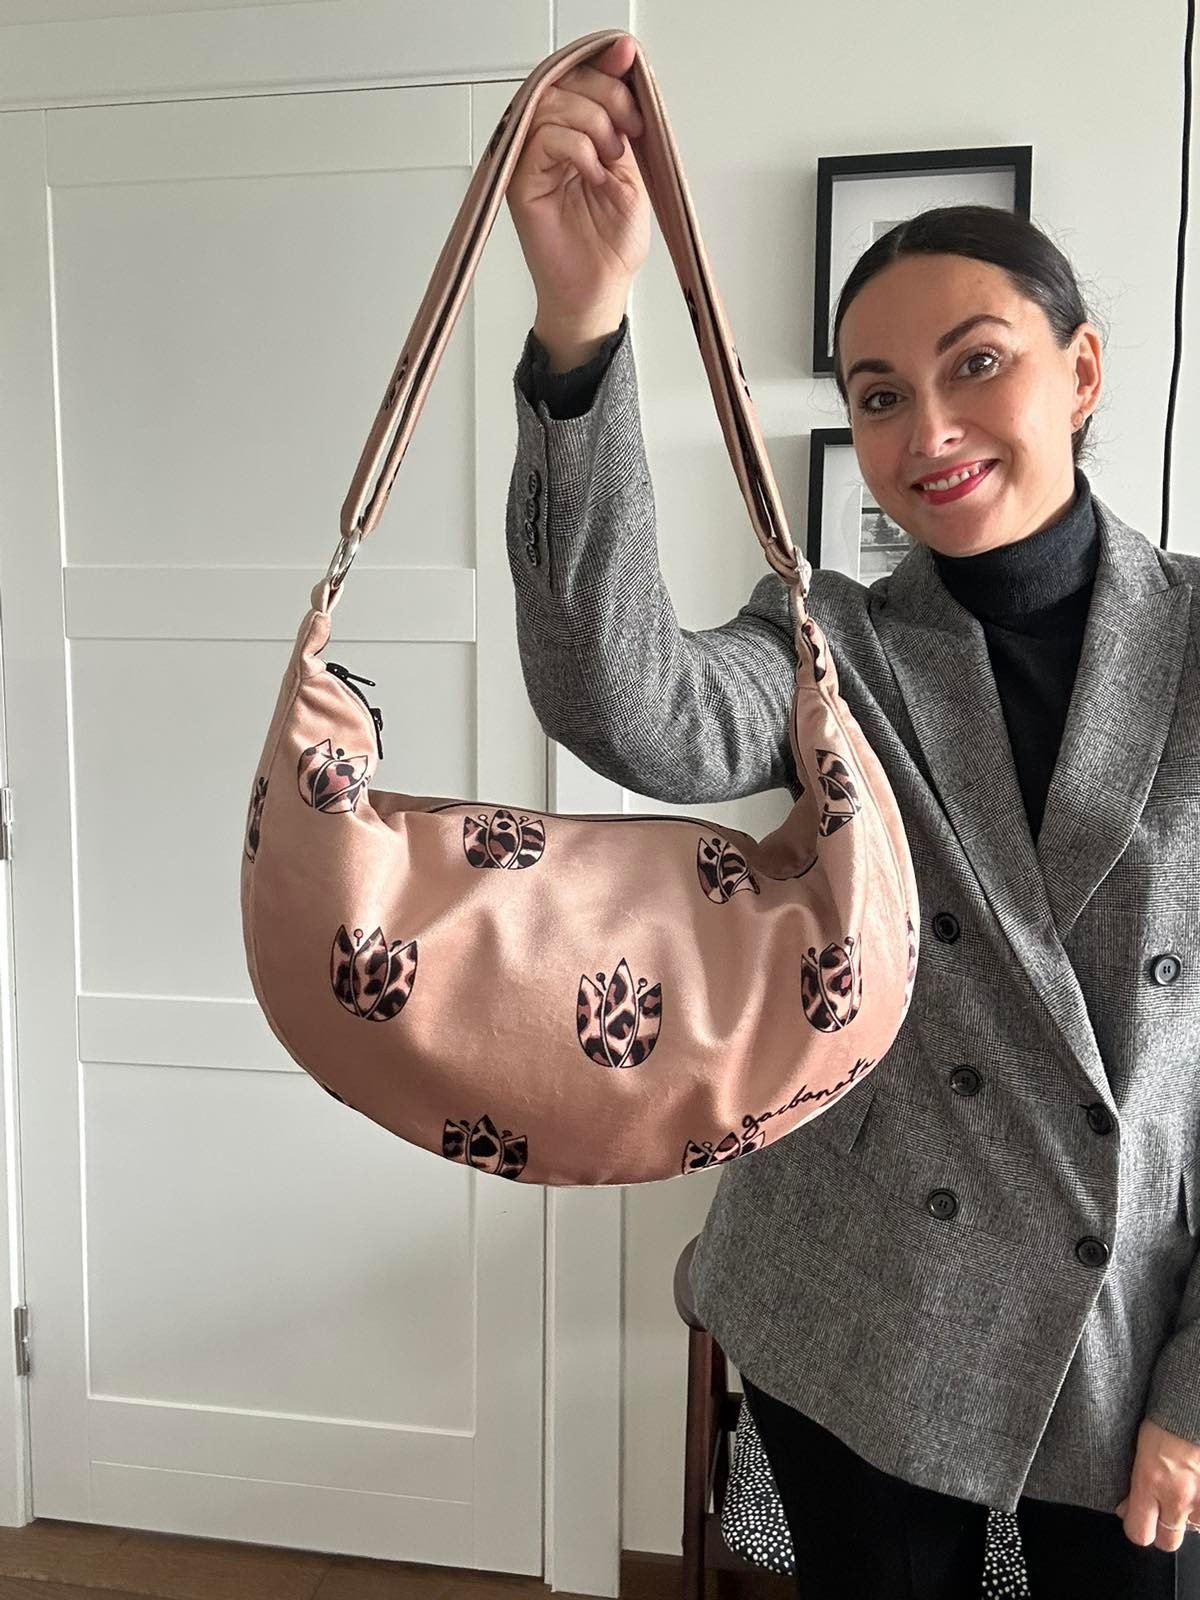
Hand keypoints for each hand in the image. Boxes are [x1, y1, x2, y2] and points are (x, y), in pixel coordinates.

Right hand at [506, 33, 650, 337]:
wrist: (599, 289)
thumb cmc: (611, 244)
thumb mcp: (633, 169)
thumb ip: (625, 118)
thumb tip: (623, 57)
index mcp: (578, 134)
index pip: (580, 78)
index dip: (604, 63)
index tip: (629, 60)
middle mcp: (550, 142)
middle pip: (564, 81)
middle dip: (605, 95)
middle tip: (627, 128)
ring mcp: (533, 159)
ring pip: (552, 103)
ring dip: (592, 122)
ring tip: (610, 158)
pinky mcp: (521, 180)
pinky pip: (543, 137)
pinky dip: (576, 147)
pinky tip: (592, 171)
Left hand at [1114, 1418, 1199, 1550]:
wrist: (1193, 1406)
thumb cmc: (1166, 1418)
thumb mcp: (1140, 1448)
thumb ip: (1135, 1482)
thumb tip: (1126, 1508)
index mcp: (1149, 1482)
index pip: (1139, 1533)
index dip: (1137, 1529)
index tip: (1135, 1519)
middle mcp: (1177, 1497)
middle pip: (1167, 1543)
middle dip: (1162, 1532)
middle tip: (1160, 1513)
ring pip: (1193, 1530)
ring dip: (1187, 1517)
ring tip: (1182, 1493)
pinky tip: (1196, 1488)